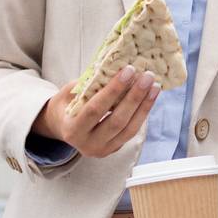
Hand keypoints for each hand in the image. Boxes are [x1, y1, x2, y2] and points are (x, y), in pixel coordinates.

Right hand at [31, 66, 158, 157]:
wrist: (62, 127)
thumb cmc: (66, 105)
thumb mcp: (69, 92)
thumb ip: (88, 85)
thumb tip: (116, 67)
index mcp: (72, 130)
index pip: (95, 109)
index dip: (113, 90)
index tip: (129, 70)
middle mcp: (87, 145)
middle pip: (117, 121)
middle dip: (134, 97)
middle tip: (147, 76)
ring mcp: (103, 150)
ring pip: (129, 129)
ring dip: (144, 106)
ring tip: (154, 86)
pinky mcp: (114, 149)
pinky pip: (132, 131)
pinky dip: (142, 113)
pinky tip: (150, 97)